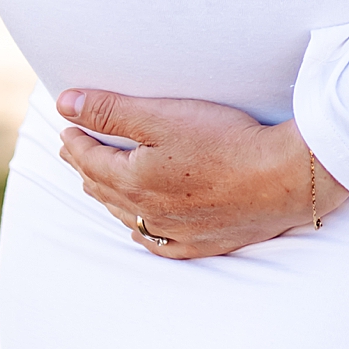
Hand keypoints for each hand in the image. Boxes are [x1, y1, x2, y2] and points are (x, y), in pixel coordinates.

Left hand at [56, 83, 347, 253]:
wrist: (283, 179)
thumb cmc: (225, 143)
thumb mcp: (161, 117)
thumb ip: (110, 111)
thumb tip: (64, 104)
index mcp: (133, 182)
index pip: (91, 159)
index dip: (76, 140)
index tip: (68, 127)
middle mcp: (148, 214)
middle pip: (105, 189)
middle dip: (87, 167)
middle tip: (75, 152)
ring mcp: (176, 234)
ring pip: (128, 217)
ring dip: (109, 197)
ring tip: (98, 183)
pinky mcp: (202, 243)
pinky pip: (159, 243)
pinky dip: (142, 230)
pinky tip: (142, 228)